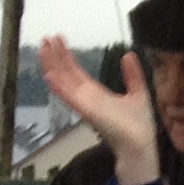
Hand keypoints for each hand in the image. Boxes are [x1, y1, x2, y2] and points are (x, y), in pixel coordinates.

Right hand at [38, 31, 158, 184]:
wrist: (140, 146)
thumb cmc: (138, 125)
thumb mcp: (138, 92)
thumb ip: (132, 75)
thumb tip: (128, 54)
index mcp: (96, 93)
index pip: (76, 71)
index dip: (66, 56)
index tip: (58, 40)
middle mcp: (86, 97)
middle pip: (66, 73)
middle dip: (55, 56)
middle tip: (45, 38)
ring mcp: (84, 104)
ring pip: (63, 82)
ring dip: (52, 66)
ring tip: (42, 49)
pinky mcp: (87, 112)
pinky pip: (69, 98)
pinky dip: (58, 87)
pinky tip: (48, 75)